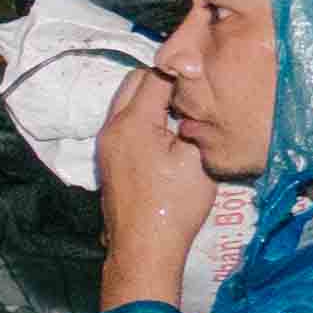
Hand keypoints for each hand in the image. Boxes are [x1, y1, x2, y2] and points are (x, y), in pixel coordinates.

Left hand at [99, 63, 214, 301]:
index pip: (156, 75)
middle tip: (195, 85)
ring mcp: (106, 144)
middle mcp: (111, 127)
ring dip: (152, 97)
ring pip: (127, 102)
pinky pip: (125, 122)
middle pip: (134, 83)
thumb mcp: (196, 157)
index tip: (206, 66)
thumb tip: (193, 100)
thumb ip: (193, 121)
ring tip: (185, 105)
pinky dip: (144, 115)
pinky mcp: (109, 158)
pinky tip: (169, 127)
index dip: (182, 68)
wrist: (144, 245)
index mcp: (132, 122)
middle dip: (163, 78)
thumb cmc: (175, 203)